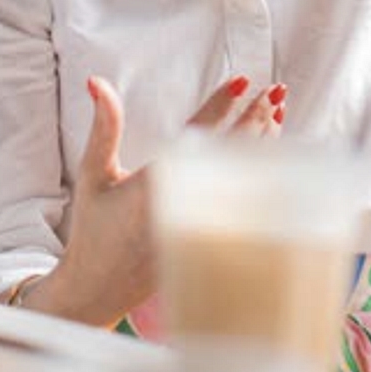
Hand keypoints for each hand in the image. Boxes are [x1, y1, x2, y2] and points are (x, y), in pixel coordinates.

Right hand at [23, 73, 286, 325]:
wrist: (97, 290)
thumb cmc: (94, 230)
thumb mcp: (93, 175)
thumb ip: (104, 127)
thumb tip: (97, 81)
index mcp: (155, 185)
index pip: (197, 135)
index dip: (222, 105)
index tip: (242, 80)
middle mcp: (185, 204)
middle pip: (232, 153)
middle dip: (256, 118)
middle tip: (273, 90)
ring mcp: (203, 225)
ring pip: (245, 176)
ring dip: (264, 141)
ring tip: (277, 109)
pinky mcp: (214, 240)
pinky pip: (247, 198)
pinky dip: (261, 170)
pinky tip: (270, 149)